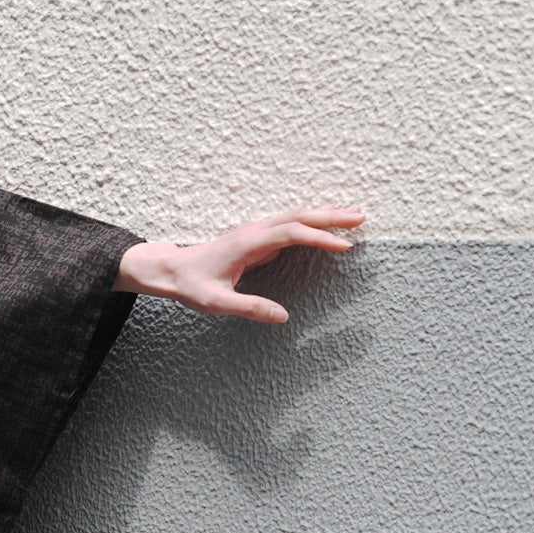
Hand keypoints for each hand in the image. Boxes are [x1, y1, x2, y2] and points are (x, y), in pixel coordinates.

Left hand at [115, 208, 363, 322]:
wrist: (172, 270)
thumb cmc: (191, 286)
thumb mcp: (217, 303)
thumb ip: (249, 309)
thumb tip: (283, 316)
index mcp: (248, 243)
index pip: (292, 233)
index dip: (319, 238)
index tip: (343, 246)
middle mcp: (255, 231)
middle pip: (299, 216)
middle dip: (331, 216)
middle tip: (361, 217)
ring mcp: (256, 232)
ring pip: (295, 216)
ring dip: (324, 215)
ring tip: (353, 217)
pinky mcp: (256, 238)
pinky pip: (289, 226)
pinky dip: (311, 224)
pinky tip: (325, 229)